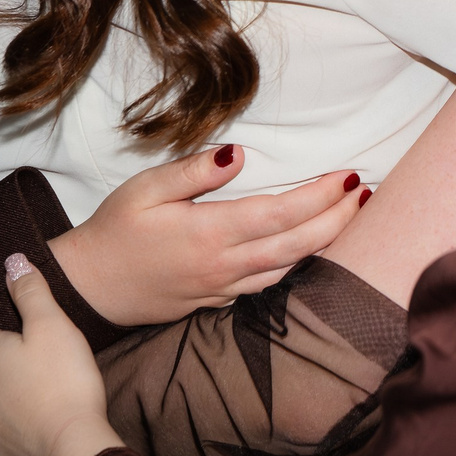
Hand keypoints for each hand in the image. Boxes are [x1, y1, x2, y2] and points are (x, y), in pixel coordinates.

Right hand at [47, 144, 370, 325]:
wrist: (88, 289)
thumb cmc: (113, 232)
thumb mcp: (144, 190)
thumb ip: (193, 171)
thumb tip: (238, 154)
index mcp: (210, 233)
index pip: (282, 213)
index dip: (322, 197)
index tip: (349, 176)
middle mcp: (225, 265)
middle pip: (299, 244)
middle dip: (340, 219)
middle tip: (368, 193)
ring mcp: (224, 288)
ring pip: (290, 268)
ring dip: (327, 243)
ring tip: (354, 217)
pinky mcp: (218, 301)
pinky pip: (270, 285)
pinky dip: (298, 265)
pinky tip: (312, 249)